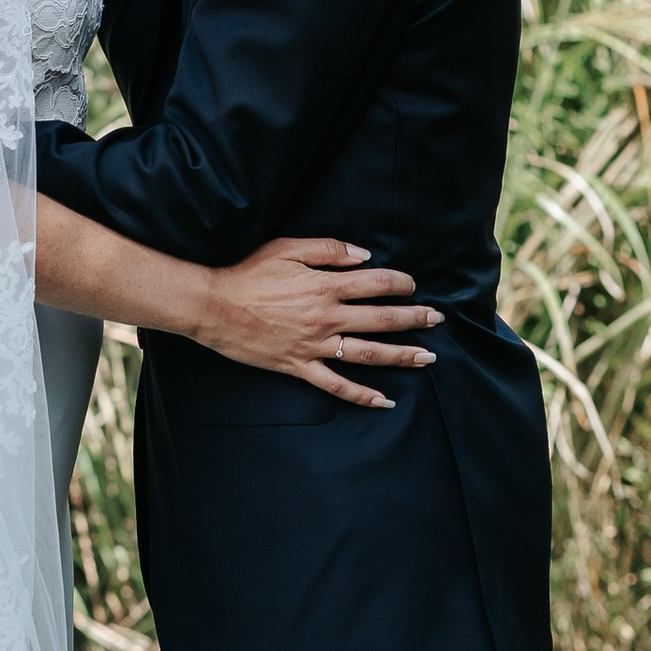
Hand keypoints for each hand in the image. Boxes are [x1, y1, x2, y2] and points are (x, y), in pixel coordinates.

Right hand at [190, 237, 440, 408]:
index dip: (400, 283)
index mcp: (325, 287)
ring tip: (428, 357)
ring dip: (401, 356)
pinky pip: (336, 385)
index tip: (413, 285)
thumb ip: (328, 250)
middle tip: (437, 319)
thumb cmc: (247, 274)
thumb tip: (365, 256)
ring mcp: (314, 346)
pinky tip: (385, 401)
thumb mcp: (286, 249)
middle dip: (414, 318)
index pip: (375, 283)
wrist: (213, 306)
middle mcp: (325, 317)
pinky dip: (362, 395)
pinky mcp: (299, 366)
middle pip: (380, 319)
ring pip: (368, 353)